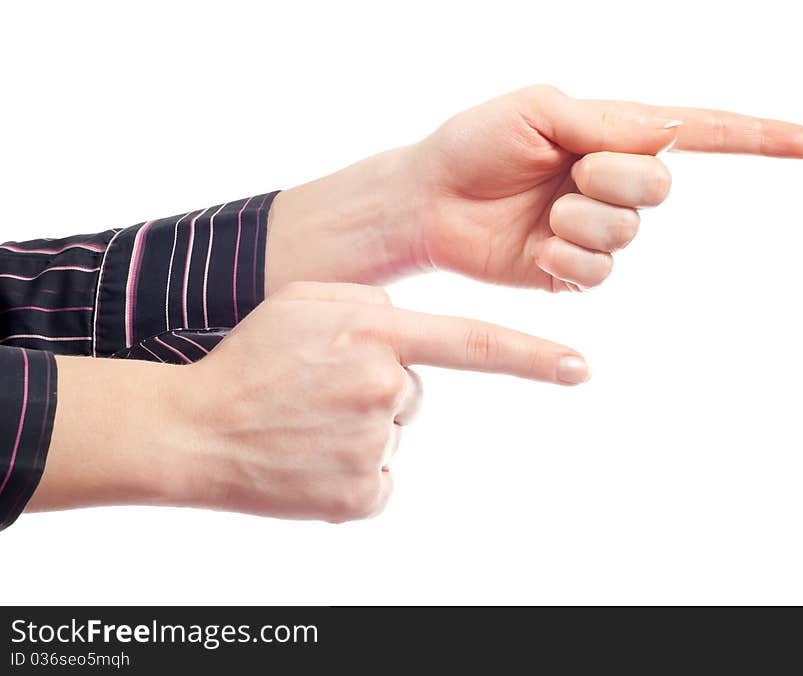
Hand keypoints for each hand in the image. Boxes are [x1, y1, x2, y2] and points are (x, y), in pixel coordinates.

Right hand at [36, 281, 582, 522]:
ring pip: (393, 435)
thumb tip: (410, 336)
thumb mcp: (306, 302)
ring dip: (361, 430)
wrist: (193, 430)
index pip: (473, 344)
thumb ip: (370, 305)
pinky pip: (378, 477)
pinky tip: (310, 457)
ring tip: (306, 423)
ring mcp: (371, 446)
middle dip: (380, 389)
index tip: (579, 367)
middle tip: (320, 391)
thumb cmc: (251, 360)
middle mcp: (383, 389)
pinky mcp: (358, 494)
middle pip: (415, 392)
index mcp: (375, 336)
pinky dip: (351, 471)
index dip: (532, 356)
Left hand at [266, 86, 802, 293]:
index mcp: (610, 134)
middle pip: (658, 187)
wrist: (429, 198)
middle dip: (615, 179)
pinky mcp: (569, 271)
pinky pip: (596, 273)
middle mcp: (609, 182)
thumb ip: (607, 124)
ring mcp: (591, 229)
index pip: (694, 133)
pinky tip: (538, 248)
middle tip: (569, 173)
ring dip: (583, 221)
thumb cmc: (474, 143)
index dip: (751, 138)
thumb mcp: (539, 112)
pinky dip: (568, 259)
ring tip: (543, 213)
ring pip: (626, 234)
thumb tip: (670, 133)